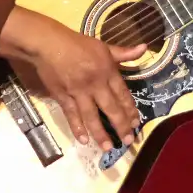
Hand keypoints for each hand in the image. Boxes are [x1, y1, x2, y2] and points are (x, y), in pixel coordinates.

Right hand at [0, 8, 146, 151]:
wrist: (48, 45)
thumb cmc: (77, 44)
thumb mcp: (103, 46)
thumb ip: (124, 52)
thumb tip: (144, 48)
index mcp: (107, 71)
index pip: (123, 95)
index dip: (130, 111)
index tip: (135, 124)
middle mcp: (95, 84)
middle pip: (111, 109)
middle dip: (121, 126)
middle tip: (128, 141)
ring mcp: (78, 92)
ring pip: (92, 116)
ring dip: (101, 133)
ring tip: (108, 148)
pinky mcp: (63, 97)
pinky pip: (72, 115)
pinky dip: (77, 128)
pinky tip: (84, 140)